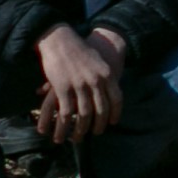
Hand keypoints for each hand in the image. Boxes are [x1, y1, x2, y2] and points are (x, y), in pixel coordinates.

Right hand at [35, 24, 127, 142]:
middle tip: (97, 133)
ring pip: (83, 114)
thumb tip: (110, 85)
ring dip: (81, 129)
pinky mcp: (62, 88)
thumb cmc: (79, 49)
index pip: (117, 99)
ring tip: (78, 137)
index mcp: (107, 75)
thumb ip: (105, 75)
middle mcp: (96, 82)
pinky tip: (64, 130)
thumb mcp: (98, 61)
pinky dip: (65, 123)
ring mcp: (79, 86)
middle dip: (99, 125)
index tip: (113, 122)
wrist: (60, 40)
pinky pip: (66, 111)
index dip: (115, 112)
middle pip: (101, 110)